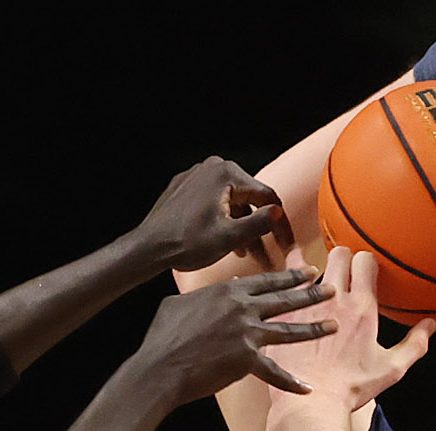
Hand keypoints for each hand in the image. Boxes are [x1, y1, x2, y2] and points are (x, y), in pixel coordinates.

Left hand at [133, 157, 295, 274]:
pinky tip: (227, 243)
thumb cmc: (186, 242)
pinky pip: (213, 203)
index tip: (287, 247)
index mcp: (226, 173)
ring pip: (231, 203)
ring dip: (242, 228)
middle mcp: (211, 167)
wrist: (148, 248)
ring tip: (248, 255)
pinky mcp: (185, 189)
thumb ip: (259, 223)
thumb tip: (278, 213)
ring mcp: (196, 176)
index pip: (266, 197)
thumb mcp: (230, 236)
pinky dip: (223, 221)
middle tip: (269, 256)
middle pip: (248, 200)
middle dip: (259, 229)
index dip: (280, 225)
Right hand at [136, 267, 335, 403]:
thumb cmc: (163, 336)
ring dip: (314, 329)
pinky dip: (291, 382)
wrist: (161, 366)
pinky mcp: (246, 360)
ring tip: (334, 326)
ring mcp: (247, 334)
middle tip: (333, 289)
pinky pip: (275, 373)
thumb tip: (210, 296)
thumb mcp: (181, 304)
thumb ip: (202, 298)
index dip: (291, 277)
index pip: (267, 281)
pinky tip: (308, 388)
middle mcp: (242, 308)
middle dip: (312, 294)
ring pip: (289, 330)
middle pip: (285, 300)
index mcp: (228, 291)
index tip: (310, 272)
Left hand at [266, 247, 434, 411]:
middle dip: (343, 257)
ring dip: (312, 265)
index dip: (367, 262)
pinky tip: (286, 282)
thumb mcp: (391, 369)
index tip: (366, 272)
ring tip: (313, 272)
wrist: (312, 403)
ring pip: (307, 264)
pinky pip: (282, 284)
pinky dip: (286, 279)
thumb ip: (414, 344)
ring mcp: (306, 305)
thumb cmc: (352, 388)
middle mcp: (334, 299)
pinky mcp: (284, 315)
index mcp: (362, 308)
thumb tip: (431, 324)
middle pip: (339, 254)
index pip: (366, 261)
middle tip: (342, 270)